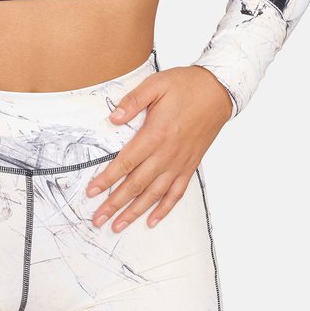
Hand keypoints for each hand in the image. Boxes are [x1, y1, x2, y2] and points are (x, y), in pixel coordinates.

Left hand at [85, 65, 232, 231]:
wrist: (218, 92)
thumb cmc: (186, 86)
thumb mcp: (155, 84)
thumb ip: (133, 101)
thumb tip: (113, 118)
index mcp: (155, 134)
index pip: (125, 163)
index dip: (106, 179)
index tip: (91, 192)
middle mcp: (167, 154)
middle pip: (136, 185)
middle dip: (114, 204)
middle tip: (98, 218)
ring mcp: (180, 163)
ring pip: (154, 194)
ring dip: (134, 212)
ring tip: (118, 226)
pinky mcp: (190, 166)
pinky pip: (176, 193)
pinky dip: (164, 209)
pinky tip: (152, 220)